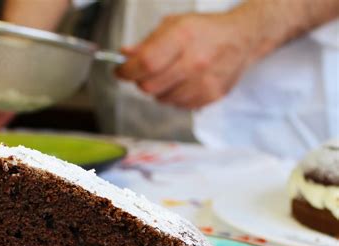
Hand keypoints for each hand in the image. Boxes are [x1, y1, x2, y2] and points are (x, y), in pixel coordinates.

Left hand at [116, 11, 256, 108]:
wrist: (241, 39)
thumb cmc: (205, 30)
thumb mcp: (174, 24)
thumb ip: (147, 42)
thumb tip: (125, 55)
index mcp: (182, 36)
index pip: (145, 63)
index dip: (127, 71)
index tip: (120, 72)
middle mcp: (194, 61)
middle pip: (150, 87)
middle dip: (140, 82)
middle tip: (144, 74)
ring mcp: (203, 82)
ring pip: (162, 99)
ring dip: (158, 90)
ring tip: (169, 75)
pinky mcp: (210, 96)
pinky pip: (178, 105)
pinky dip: (174, 96)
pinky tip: (183, 82)